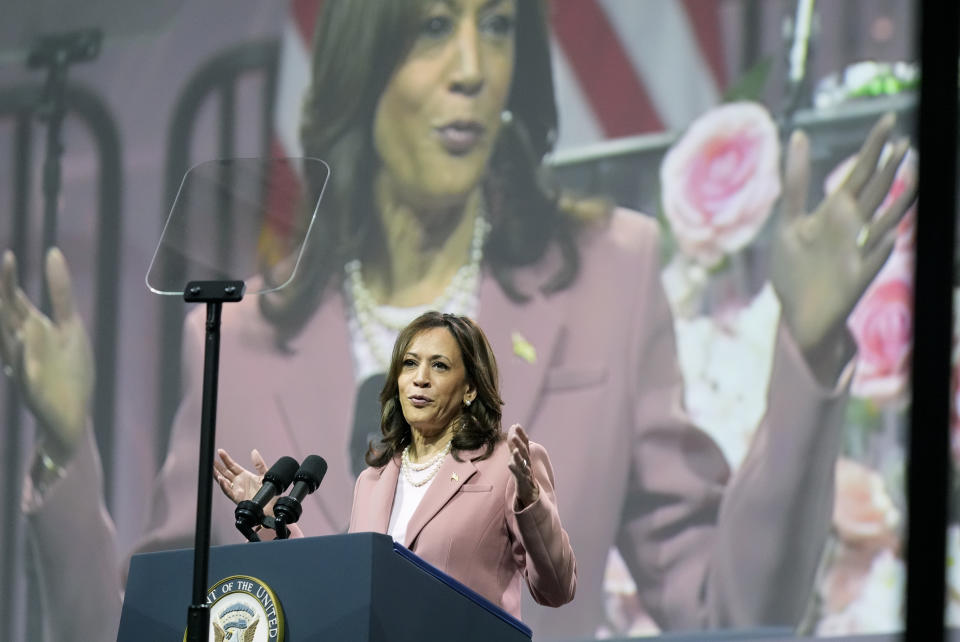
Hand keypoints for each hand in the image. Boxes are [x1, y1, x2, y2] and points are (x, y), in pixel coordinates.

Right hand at [0, 248, 93, 464]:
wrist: (70, 417)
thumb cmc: (68, 371)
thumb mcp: (69, 326)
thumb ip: (60, 292)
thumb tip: (52, 252)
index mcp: (31, 330)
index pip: (15, 302)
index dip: (10, 281)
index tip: (10, 255)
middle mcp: (22, 347)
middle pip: (6, 318)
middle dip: (4, 296)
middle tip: (4, 266)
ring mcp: (26, 369)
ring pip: (10, 345)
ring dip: (12, 328)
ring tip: (11, 305)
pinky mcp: (35, 391)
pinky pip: (27, 374)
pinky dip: (26, 360)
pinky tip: (26, 340)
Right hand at [214, 448, 267, 506]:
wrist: (272, 505)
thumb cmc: (269, 493)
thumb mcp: (264, 474)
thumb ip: (259, 464)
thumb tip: (254, 452)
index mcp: (244, 476)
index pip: (232, 465)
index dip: (225, 459)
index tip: (220, 451)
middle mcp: (239, 482)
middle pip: (225, 472)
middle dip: (217, 466)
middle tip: (210, 459)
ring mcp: (237, 490)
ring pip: (224, 482)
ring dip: (217, 475)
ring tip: (211, 468)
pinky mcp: (238, 498)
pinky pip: (229, 492)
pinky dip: (224, 486)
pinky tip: (221, 480)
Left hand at [507, 424, 539, 508]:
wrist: (531, 492)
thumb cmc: (523, 471)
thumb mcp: (518, 456)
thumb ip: (514, 443)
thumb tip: (514, 425)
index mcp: (526, 456)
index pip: (525, 443)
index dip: (521, 435)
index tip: (516, 425)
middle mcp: (527, 462)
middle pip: (524, 452)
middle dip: (519, 443)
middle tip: (514, 436)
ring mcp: (526, 472)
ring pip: (523, 463)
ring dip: (519, 457)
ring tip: (515, 451)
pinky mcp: (523, 481)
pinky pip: (519, 475)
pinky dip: (515, 469)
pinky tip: (510, 464)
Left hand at [771, 114, 916, 383]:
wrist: (797, 313)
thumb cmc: (793, 269)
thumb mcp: (788, 221)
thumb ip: (796, 181)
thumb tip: (801, 134)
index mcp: (836, 211)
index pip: (859, 173)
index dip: (873, 147)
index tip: (888, 118)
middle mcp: (853, 227)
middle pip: (876, 189)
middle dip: (889, 166)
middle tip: (904, 139)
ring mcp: (859, 251)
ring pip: (885, 219)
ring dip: (899, 198)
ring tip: (912, 173)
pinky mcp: (857, 278)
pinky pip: (873, 261)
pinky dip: (880, 249)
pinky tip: (890, 237)